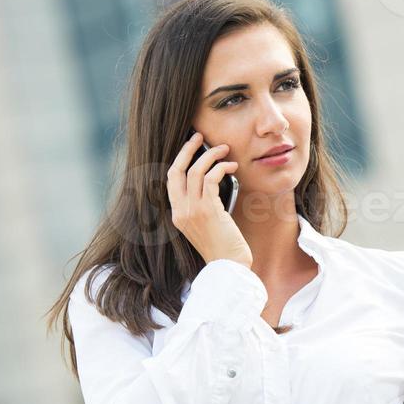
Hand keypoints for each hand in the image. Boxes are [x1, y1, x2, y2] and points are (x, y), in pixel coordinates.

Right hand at [167, 131, 252, 266]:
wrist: (230, 266)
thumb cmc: (224, 247)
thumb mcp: (207, 224)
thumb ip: (202, 205)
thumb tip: (211, 180)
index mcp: (177, 214)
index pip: (171, 179)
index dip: (180, 159)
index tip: (192, 145)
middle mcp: (180, 211)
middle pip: (176, 170)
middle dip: (188, 149)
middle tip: (201, 136)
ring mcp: (192, 211)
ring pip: (195, 170)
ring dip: (211, 155)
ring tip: (225, 150)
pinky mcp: (208, 211)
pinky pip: (210, 178)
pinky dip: (222, 168)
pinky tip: (232, 167)